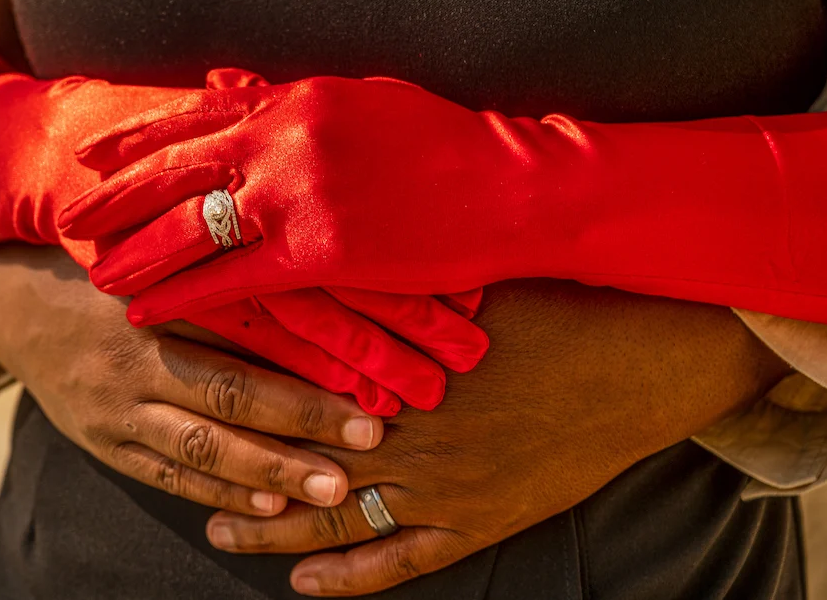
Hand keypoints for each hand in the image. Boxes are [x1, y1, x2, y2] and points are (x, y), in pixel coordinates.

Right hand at [0, 243, 387, 514]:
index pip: (239, 332)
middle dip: (302, 420)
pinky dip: (217, 492)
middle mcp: (134, 359)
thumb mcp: (149, 264)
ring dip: (269, 470)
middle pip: (228, 394)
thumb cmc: (102, 278)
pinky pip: (166, 475)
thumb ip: (214, 279)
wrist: (14, 312)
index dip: (300, 353)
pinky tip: (267, 508)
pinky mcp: (104, 444)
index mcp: (153, 303)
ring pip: (201, 446)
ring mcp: (115, 409)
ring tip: (331, 488)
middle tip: (369, 439)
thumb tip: (307, 291)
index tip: (363, 374)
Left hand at [60, 75, 553, 324]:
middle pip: (176, 171)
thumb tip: (224, 82)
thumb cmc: (443, 143)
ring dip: (138, 252)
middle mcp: (284, 141)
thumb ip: (284, 95)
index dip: (136, 139)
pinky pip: (232, 279)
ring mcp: (299, 196)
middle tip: (70, 219)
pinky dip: (182, 296)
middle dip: (117, 197)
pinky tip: (146, 309)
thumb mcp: (358, 100)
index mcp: (293, 100)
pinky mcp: (321, 252)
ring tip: (96, 272)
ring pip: (192, 227)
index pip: (193, 117)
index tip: (93, 156)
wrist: (510, 187)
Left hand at [202, 280, 791, 595]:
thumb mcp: (464, 278)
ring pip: (337, 518)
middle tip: (183, 477)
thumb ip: (389, 284)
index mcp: (396, 372)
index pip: (294, 393)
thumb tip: (324, 258)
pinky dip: (352, 576)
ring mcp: (442, 487)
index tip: (190, 399)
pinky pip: (404, 560)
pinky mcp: (481, 521)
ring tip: (221, 531)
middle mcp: (407, 435)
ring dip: (275, 529)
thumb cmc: (556, 306)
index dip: (238, 400)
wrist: (643, 360)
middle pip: (298, 460)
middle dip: (237, 470)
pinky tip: (308, 583)